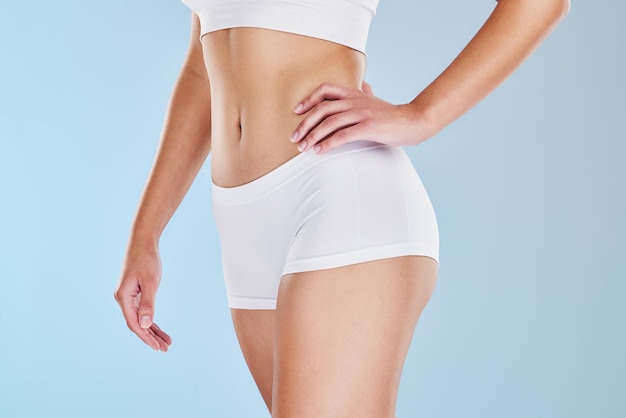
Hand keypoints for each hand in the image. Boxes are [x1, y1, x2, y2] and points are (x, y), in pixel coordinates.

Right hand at [114, 245, 171, 351]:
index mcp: (123, 297)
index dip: (146, 337)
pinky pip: (142, 311)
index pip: (133, 324)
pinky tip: (158, 328)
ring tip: (166, 342)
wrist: (143, 242)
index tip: (158, 347)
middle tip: (165, 348)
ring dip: (152, 331)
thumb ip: (148, 303)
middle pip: (136, 324)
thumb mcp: (151, 282)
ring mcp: (128, 297)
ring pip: (140, 319)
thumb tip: (145, 324)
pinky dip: (151, 320)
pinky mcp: (134, 293)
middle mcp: (123, 299)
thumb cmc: (146, 260)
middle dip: (150, 337)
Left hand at [290, 81, 429, 153]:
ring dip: (312, 136)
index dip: (308, 99)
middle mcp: (355, 101)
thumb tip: (364, 83)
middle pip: (322, 108)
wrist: (413, 121)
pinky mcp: (368, 128)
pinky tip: (319, 151)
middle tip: (295, 137)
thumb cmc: (392, 114)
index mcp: (355, 94)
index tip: (297, 111)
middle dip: (305, 124)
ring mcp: (362, 114)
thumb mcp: (376, 100)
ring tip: (303, 148)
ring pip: (329, 123)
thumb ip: (367, 91)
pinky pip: (342, 136)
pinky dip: (328, 144)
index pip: (326, 89)